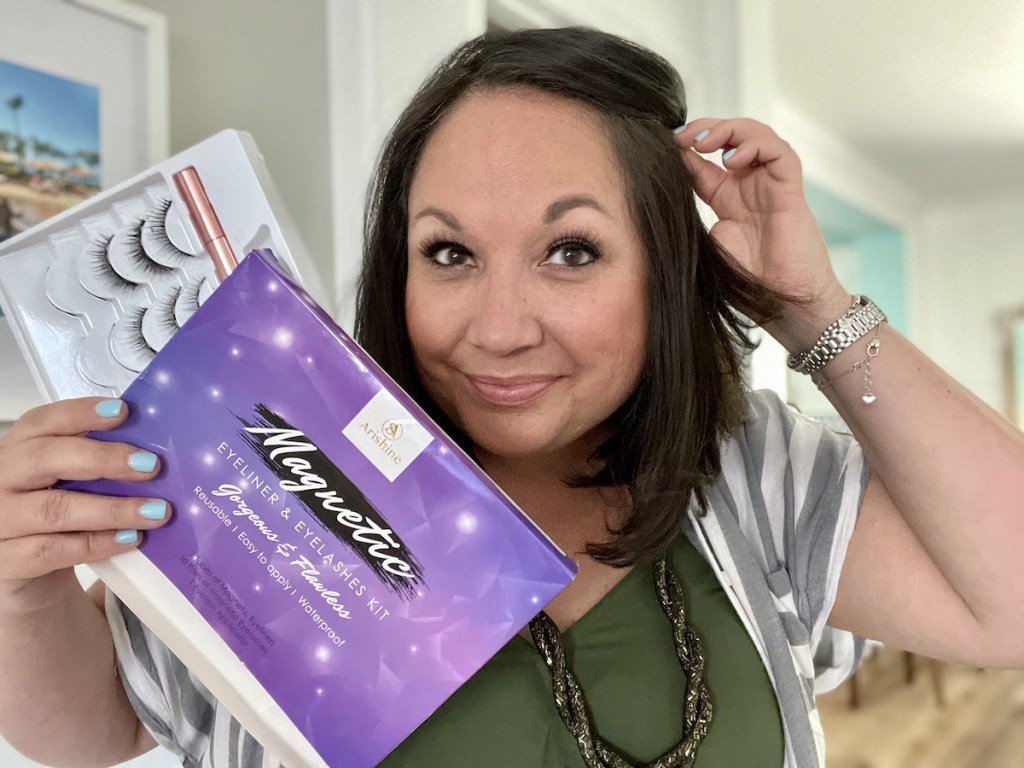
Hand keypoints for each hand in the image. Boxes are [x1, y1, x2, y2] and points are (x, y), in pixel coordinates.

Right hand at [0, 398, 169, 610]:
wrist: (27, 572)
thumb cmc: (55, 516)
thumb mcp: (67, 482)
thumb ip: (95, 464)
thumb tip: (150, 454)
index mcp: (17, 450)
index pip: (41, 422)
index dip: (80, 414)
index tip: (122, 412)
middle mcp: (0, 480)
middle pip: (45, 459)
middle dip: (103, 459)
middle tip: (150, 466)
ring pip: (54, 509)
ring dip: (112, 509)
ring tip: (155, 512)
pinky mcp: (5, 562)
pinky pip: (53, 550)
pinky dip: (97, 543)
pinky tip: (129, 539)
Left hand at [674, 118, 851, 349]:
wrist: (784, 305)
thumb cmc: (750, 282)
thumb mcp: (708, 243)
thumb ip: (692, 215)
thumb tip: (663, 189)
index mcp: (727, 198)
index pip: (704, 159)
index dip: (684, 147)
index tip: (662, 147)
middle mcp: (750, 186)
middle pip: (731, 138)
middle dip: (705, 128)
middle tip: (681, 137)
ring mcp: (771, 186)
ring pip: (756, 135)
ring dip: (728, 130)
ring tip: (703, 142)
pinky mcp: (790, 191)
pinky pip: (780, 153)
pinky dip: (756, 145)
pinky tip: (731, 159)